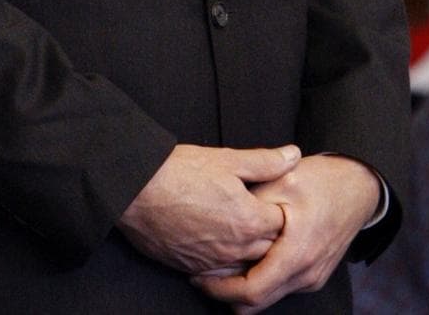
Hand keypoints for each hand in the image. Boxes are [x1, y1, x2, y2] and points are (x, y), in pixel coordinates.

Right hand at [117, 142, 300, 275]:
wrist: (136, 191)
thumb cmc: (180, 171)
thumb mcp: (227, 159)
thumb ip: (265, 161)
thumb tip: (293, 155)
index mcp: (249, 220)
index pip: (283, 223)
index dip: (283, 209)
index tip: (278, 199)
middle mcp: (235, 248)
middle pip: (268, 249)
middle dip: (271, 234)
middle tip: (265, 215)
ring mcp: (213, 262)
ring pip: (245, 265)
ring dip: (249, 251)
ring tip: (243, 231)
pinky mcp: (192, 268)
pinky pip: (219, 274)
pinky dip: (225, 262)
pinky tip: (219, 245)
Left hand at [194, 154, 379, 311]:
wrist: (357, 186)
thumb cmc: (321, 180)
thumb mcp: (282, 182)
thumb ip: (253, 206)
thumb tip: (222, 222)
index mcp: (297, 253)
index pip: (252, 290)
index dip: (220, 288)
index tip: (199, 275)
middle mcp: (306, 274)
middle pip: (257, 303)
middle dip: (226, 292)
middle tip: (202, 273)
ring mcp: (312, 278)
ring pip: (268, 297)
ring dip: (242, 287)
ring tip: (218, 264)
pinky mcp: (313, 275)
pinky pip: (279, 287)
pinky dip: (259, 280)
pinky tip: (244, 259)